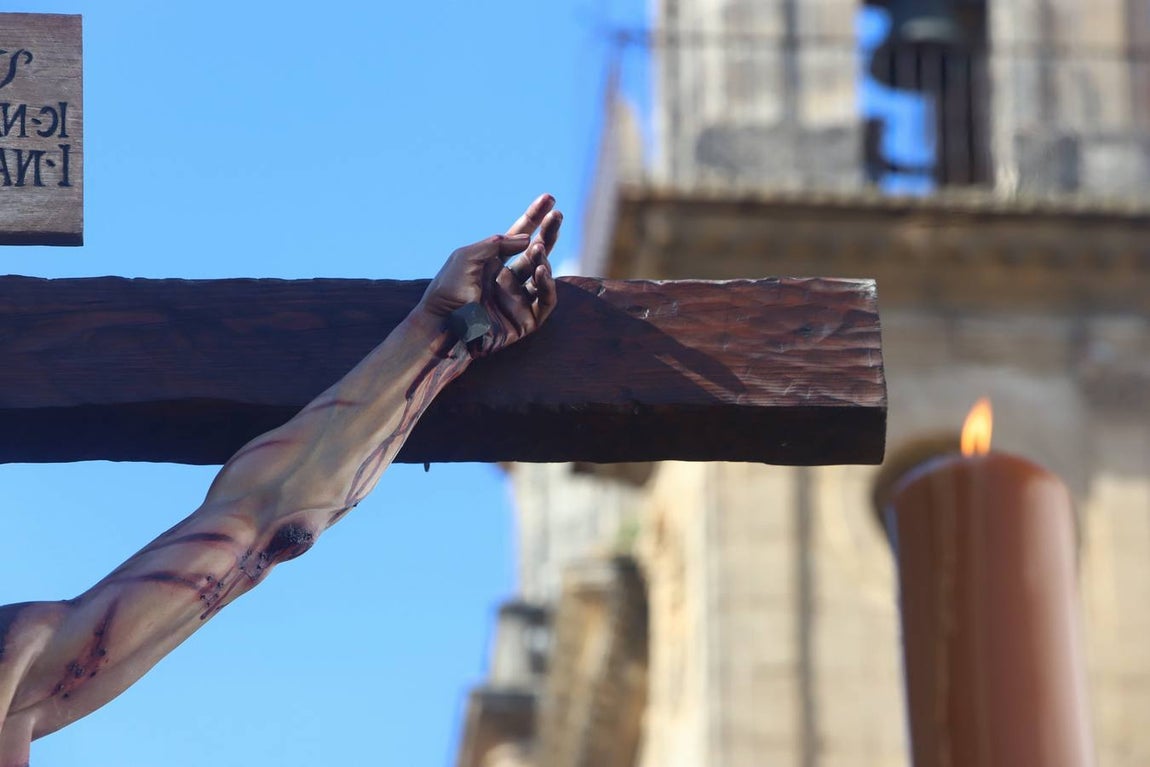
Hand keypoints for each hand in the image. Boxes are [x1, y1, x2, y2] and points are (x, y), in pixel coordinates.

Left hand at [418, 194, 562, 356]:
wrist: (442, 325)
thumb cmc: (448, 290)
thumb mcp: (467, 256)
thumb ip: (495, 244)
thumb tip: (528, 239)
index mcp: (493, 262)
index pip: (519, 236)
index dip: (534, 217)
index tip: (549, 199)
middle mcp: (508, 279)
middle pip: (536, 252)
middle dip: (548, 233)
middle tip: (557, 215)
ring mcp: (518, 300)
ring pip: (542, 274)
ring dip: (543, 259)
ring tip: (537, 249)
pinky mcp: (526, 321)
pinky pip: (545, 300)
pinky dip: (547, 284)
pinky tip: (541, 270)